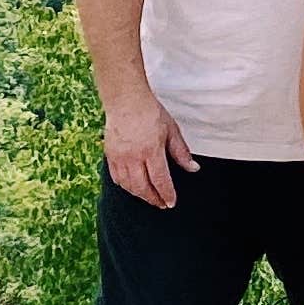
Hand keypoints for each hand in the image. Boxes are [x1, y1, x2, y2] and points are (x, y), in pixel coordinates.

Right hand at [101, 88, 199, 207]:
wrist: (126, 100)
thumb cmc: (151, 113)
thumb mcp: (172, 130)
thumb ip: (181, 152)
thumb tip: (193, 168)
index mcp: (151, 150)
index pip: (160, 180)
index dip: (166, 194)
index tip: (171, 202)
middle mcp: (133, 157)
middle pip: (143, 187)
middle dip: (153, 198)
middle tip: (162, 204)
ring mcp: (119, 157)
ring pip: (128, 185)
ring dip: (140, 195)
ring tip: (150, 197)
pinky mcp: (110, 155)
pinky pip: (116, 178)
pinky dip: (126, 186)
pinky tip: (133, 187)